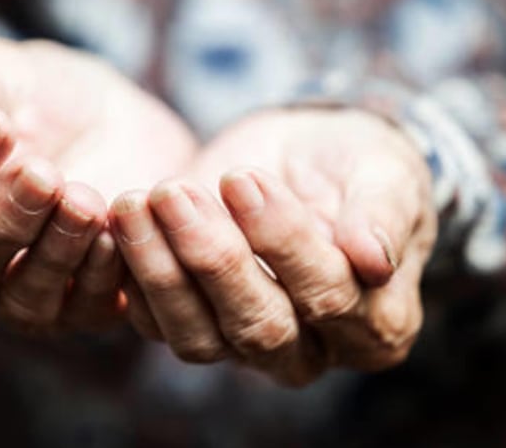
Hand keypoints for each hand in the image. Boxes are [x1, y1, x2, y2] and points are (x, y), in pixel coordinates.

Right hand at [0, 39, 196, 333]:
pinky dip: (101, 279)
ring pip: (24, 298)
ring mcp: (21, 292)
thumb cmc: (44, 99)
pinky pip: (85, 309)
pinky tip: (117, 236)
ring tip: (85, 201)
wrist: (120, 125)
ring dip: (56, 251)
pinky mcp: (83, 304)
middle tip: (41, 174)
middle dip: (2, 222)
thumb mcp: (11, 73)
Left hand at [110, 108, 436, 384]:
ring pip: (197, 336)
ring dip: (159, 270)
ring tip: (135, 203)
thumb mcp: (386, 174)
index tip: (242, 180)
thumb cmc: (358, 166)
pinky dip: (133, 276)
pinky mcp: (194, 321)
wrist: (309, 156)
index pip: (328, 299)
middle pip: (258, 327)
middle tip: (173, 192)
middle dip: (212, 257)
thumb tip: (374, 260)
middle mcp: (311, 349)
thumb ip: (382, 215)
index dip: (282, 242)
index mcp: (375, 324)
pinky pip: (156, 320)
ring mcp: (245, 344)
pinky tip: (119, 224)